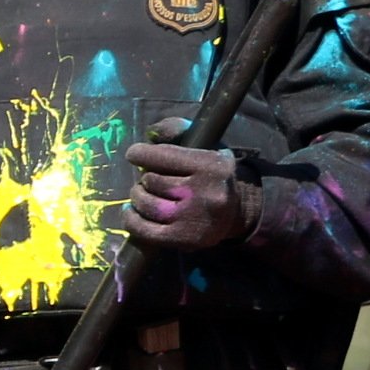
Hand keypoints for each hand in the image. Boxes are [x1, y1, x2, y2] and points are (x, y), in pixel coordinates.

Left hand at [124, 123, 260, 249]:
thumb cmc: (211, 174)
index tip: (135, 154)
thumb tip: (151, 134)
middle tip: (150, 179)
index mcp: (212, 166)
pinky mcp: (184, 239)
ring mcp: (194, 219)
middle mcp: (205, 193)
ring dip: (137, 197)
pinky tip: (132, 211)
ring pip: (145, 204)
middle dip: (144, 178)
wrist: (237, 210)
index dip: (140, 153)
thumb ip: (176, 129)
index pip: (161, 156)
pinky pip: (143, 229)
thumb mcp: (203, 145)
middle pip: (151, 180)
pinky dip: (131, 219)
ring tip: (143, 194)